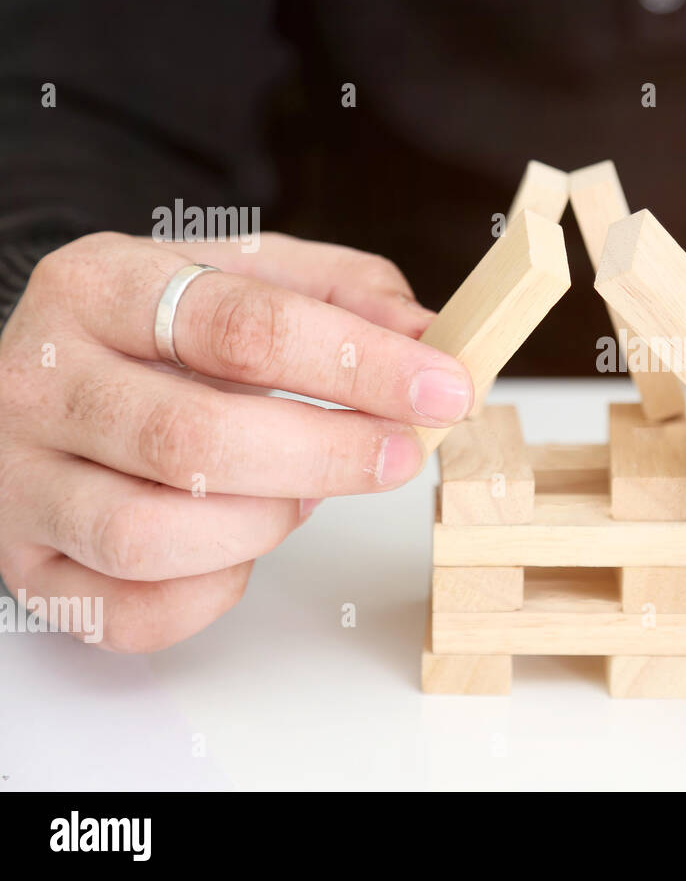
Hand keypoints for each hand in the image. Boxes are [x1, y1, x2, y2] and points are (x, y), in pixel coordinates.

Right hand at [0, 232, 471, 650]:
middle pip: (195, 439)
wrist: (44, 372)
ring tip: (302, 492)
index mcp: (100, 286)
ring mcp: (20, 479)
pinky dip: (212, 591)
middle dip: (328, 457)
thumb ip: (344, 294)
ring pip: (152, 535)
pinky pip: (130, 611)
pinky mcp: (27, 565)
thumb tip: (428, 336)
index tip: (441, 391)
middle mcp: (40, 380)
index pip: (243, 329)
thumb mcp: (248, 275)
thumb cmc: (161, 330)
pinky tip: (239, 545)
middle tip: (398, 457)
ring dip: (263, 524)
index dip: (360, 367)